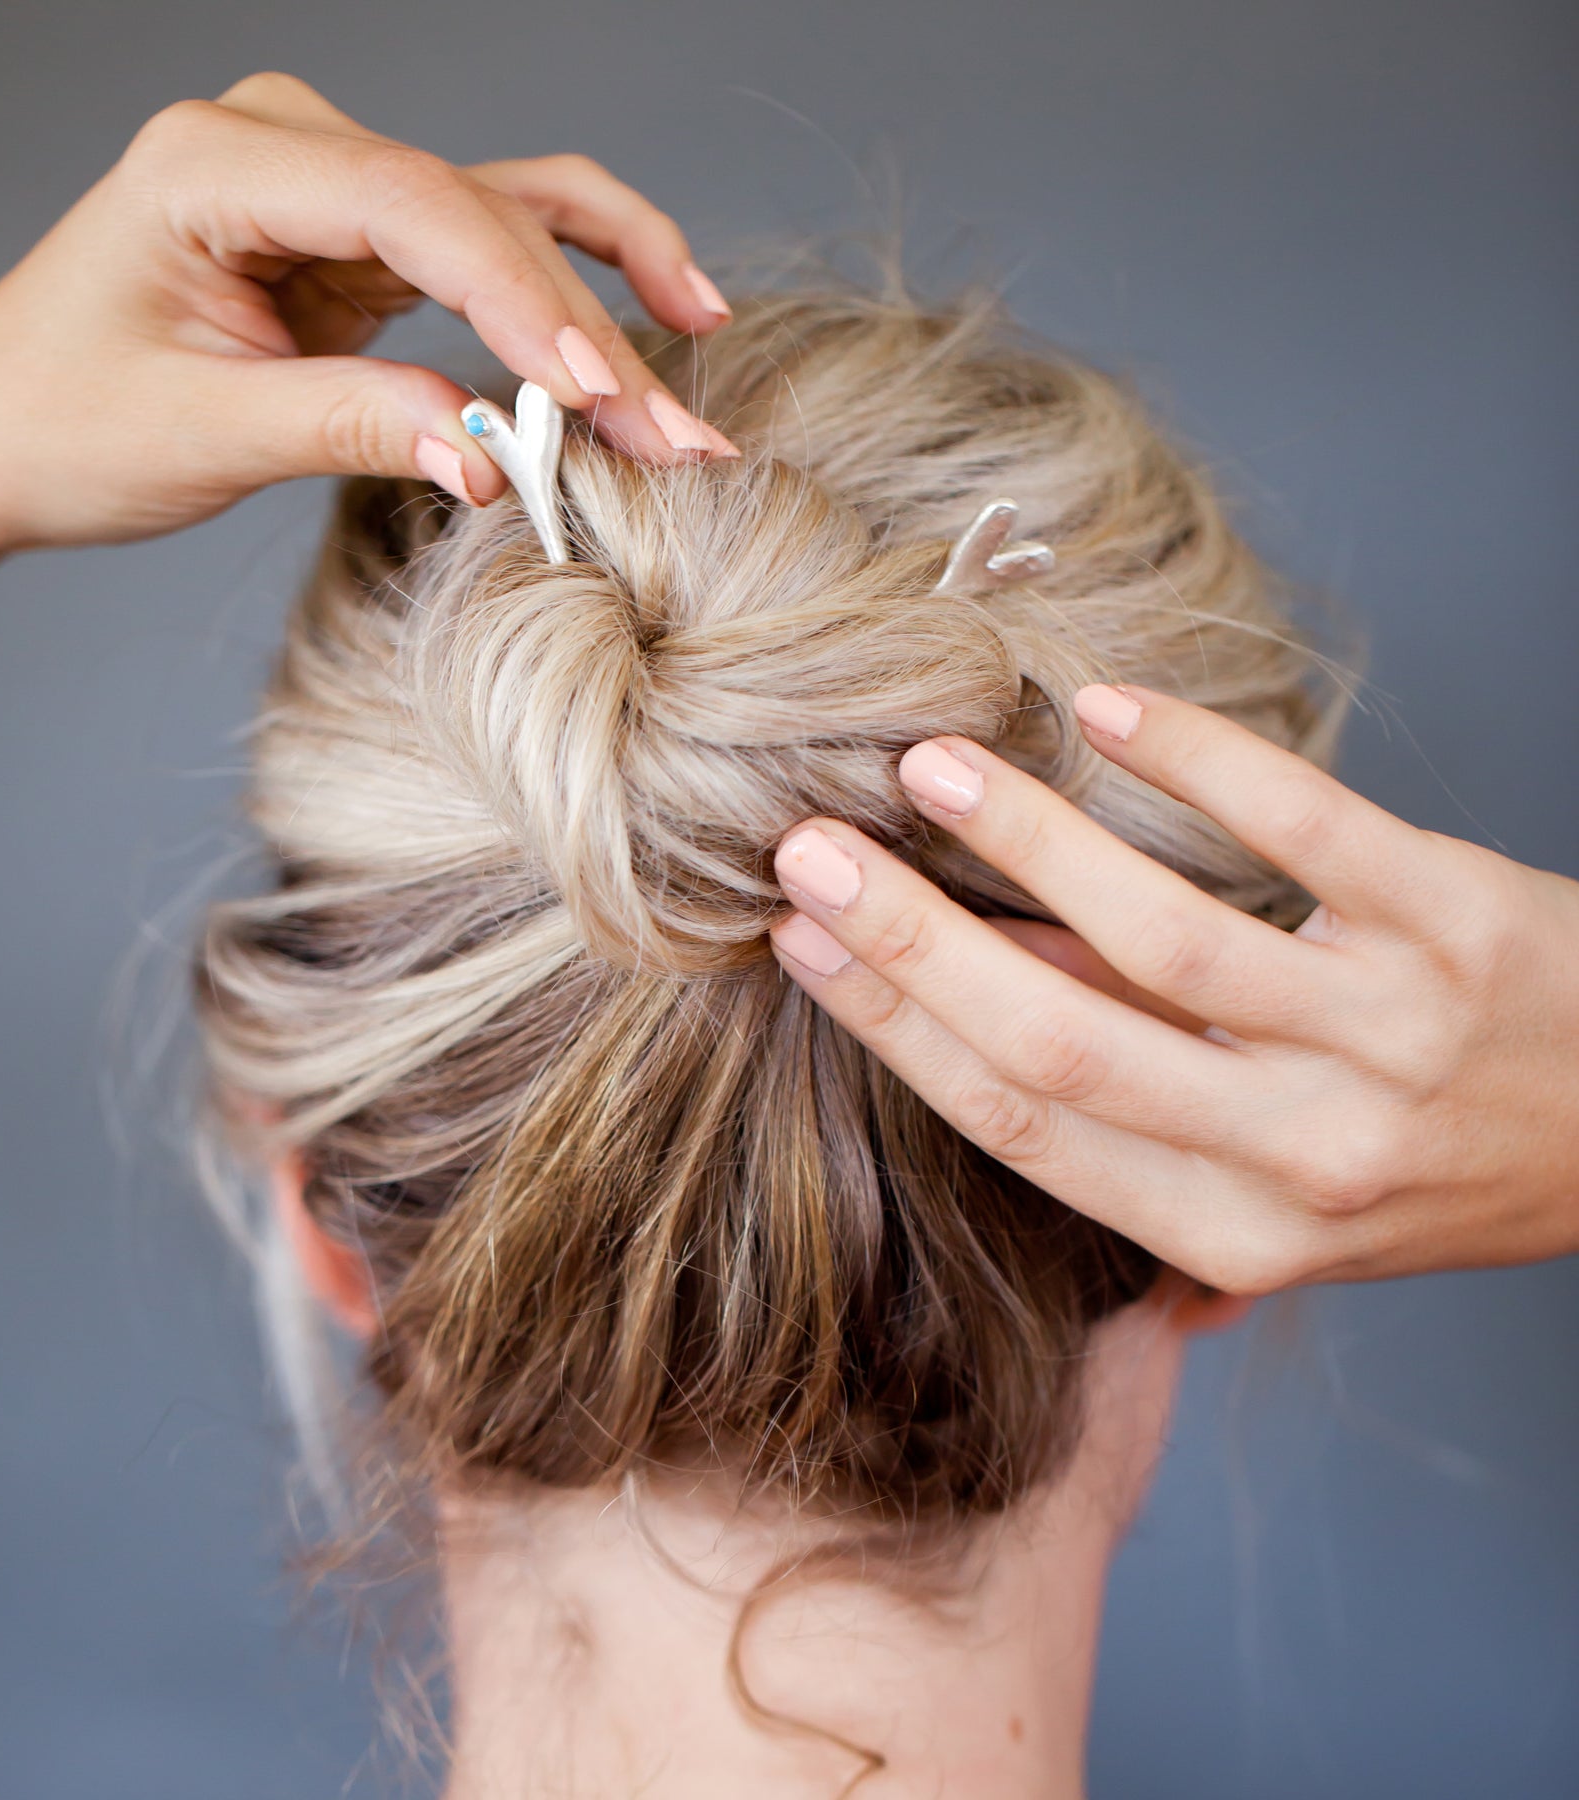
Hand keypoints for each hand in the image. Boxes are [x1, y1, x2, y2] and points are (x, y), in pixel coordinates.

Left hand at [0, 72, 734, 556]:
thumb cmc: (60, 419)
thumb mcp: (201, 434)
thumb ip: (352, 427)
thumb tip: (494, 459)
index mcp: (219, 160)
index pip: (416, 208)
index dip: (523, 301)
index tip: (601, 397)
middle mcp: (287, 145)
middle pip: (483, 218)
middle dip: (588, 336)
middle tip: (679, 438)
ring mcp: (330, 186)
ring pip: (508, 218)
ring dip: (607, 300)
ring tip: (694, 372)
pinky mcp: (358, 240)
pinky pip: (489, 248)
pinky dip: (571, 286)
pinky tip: (656, 310)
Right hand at [767, 684, 1578, 1292]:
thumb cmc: (1441, 1162)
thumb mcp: (1284, 1199)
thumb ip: (1131, 1132)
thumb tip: (962, 1027)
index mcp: (1233, 1233)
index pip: (1022, 1124)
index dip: (895, 1025)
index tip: (802, 939)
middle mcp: (1301, 1157)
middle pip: (1056, 1042)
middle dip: (911, 937)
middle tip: (812, 845)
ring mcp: (1386, 1041)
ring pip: (1161, 939)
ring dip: (1025, 841)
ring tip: (929, 765)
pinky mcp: (1459, 927)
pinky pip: (1306, 834)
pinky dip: (1195, 763)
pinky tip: (1104, 708)